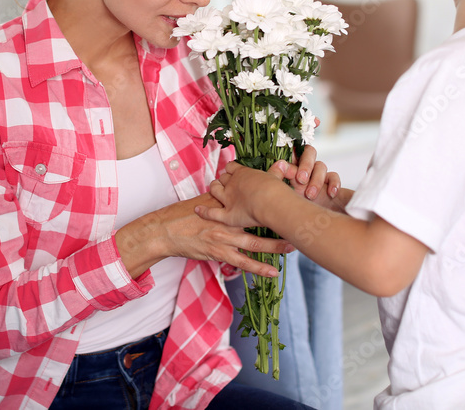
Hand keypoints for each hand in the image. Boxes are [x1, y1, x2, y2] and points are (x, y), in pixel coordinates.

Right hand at [117, 192, 292, 278]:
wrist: (166, 230)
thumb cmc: (185, 214)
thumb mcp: (206, 200)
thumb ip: (224, 198)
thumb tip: (238, 190)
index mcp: (226, 206)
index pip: (253, 203)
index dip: (271, 203)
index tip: (289, 203)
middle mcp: (228, 221)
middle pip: (259, 222)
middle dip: (280, 224)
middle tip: (299, 225)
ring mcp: (224, 238)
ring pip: (255, 243)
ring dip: (275, 246)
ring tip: (292, 248)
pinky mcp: (218, 253)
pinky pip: (242, 263)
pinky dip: (259, 268)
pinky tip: (273, 273)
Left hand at [197, 161, 291, 228]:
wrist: (271, 203)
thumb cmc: (276, 190)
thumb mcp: (276, 177)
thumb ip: (276, 171)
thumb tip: (282, 163)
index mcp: (243, 173)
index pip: (231, 167)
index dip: (231, 169)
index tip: (232, 171)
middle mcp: (232, 184)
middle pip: (222, 178)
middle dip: (222, 180)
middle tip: (224, 183)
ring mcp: (227, 199)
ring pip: (215, 191)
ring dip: (214, 189)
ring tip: (214, 189)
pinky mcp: (226, 215)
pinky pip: (211, 213)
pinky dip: (204, 211)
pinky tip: (198, 210)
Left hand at [287, 145, 342, 206]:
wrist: (307, 218)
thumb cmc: (291, 205)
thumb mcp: (285, 191)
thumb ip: (282, 176)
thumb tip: (281, 164)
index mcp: (290, 166)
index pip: (293, 149)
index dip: (292, 152)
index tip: (287, 165)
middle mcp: (305, 167)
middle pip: (309, 152)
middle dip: (306, 165)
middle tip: (301, 180)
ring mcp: (318, 174)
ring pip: (321, 166)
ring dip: (316, 180)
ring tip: (310, 195)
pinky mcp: (329, 182)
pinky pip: (334, 176)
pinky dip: (334, 184)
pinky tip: (331, 194)